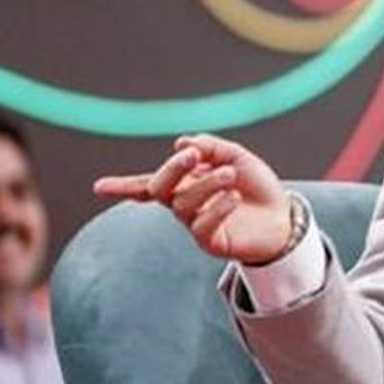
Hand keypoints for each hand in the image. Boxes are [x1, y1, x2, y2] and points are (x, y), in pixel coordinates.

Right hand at [93, 133, 290, 263]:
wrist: (285, 216)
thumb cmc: (257, 187)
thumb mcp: (237, 157)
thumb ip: (212, 147)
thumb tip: (182, 141)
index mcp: (186, 182)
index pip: (148, 184)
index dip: (123, 186)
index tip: (98, 187)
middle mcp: (184, 204)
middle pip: (159, 188)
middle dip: (171, 169)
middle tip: (193, 155)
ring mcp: (195, 224)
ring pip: (183, 203)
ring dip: (206, 184)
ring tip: (230, 174)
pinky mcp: (210, 242)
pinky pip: (201, 225)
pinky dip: (216, 207)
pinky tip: (233, 197)